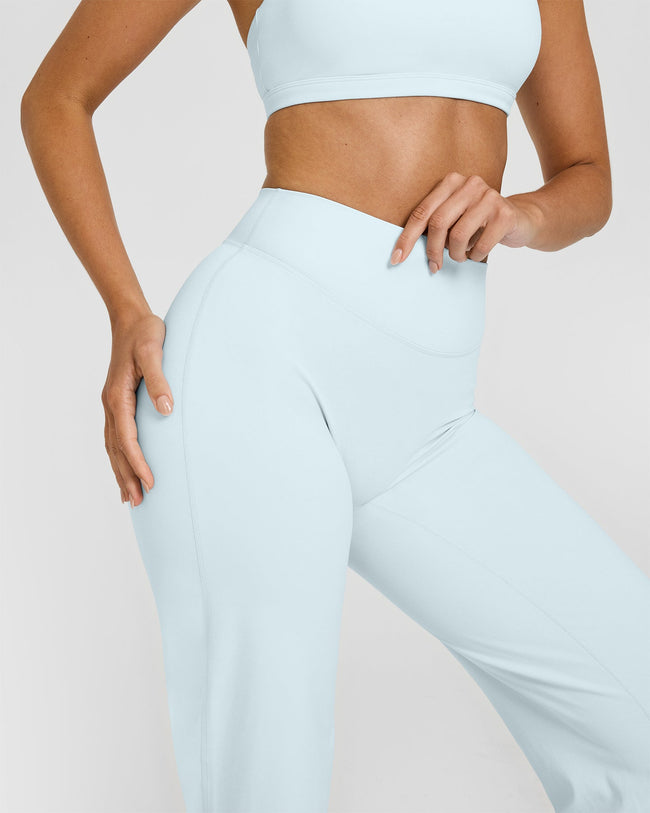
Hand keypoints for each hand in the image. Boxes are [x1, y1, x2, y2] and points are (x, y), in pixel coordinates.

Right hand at [101, 311, 173, 506]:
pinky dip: (118, 456)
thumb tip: (166, 409)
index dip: (138, 463)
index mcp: (118, 397)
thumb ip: (159, 380)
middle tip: (138, 503)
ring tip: (129, 497)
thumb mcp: (154, 352)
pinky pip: (115, 436)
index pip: (127, 439)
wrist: (131, 318)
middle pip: (116, 449)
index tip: (151, 482)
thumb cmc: (146, 333)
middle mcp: (111, 404)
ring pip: (113, 446)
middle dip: (126, 476)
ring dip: (120, 471)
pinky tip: (125, 466)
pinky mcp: (117, 401)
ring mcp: (112, 404)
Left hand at [390, 172, 542, 270]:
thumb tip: (405, 252)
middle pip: (438, 223)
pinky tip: (480, 252)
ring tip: (463, 255)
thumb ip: (435, 225)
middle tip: (434, 266)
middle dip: (432, 251)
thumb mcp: (455, 218)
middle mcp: (470, 184)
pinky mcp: (504, 214)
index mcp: (451, 182)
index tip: (396, 259)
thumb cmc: (480, 223)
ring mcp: (489, 196)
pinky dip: (476, 256)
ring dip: (457, 254)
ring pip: (458, 236)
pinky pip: (480, 246)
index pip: (422, 212)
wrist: (522, 219)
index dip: (407, 238)